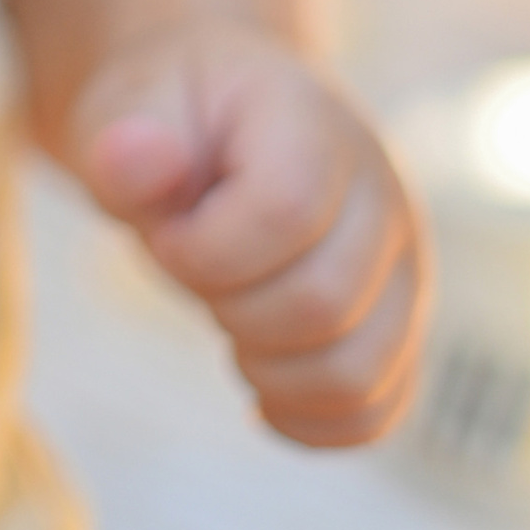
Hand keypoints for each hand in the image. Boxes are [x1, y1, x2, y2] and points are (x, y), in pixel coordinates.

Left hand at [68, 19, 425, 446]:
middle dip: (230, 310)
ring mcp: (402, 269)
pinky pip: (376, 411)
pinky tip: (258, 385)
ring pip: (359, 373)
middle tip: (196, 274)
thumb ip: (127, 146)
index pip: (287, 213)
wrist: (218, 121)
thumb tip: (134, 160)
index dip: (205, 249)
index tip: (167, 236)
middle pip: (323, 304)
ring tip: (229, 319)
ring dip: (269, 371)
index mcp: (316, 127)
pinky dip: (308, 420)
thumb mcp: (130, 109)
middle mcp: (382, 198)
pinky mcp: (399, 328)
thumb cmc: (171, 120)